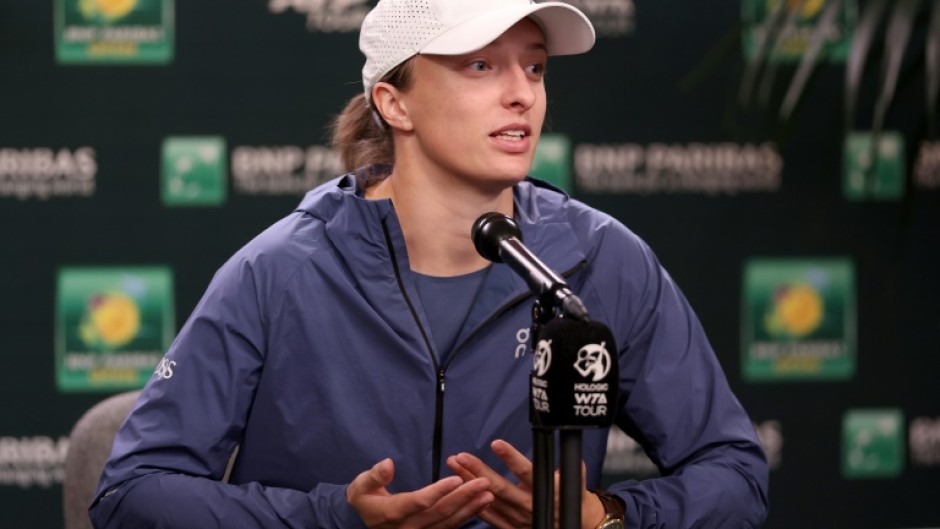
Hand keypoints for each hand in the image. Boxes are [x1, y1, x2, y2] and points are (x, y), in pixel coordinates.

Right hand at [346, 458, 493, 528]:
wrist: (361, 522)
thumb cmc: (364, 499)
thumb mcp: (360, 486)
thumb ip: (374, 476)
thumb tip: (388, 463)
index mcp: (393, 512)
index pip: (420, 502)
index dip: (439, 491)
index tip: (457, 477)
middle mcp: (408, 527)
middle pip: (440, 513)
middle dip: (464, 497)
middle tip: (484, 482)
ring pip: (448, 523)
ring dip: (470, 508)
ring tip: (488, 494)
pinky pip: (449, 528)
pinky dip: (466, 517)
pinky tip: (480, 505)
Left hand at [446, 440, 605, 528]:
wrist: (575, 526)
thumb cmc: (570, 500)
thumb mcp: (574, 482)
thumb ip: (571, 467)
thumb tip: (572, 450)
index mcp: (544, 490)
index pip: (526, 471)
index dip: (511, 457)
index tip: (496, 443)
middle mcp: (528, 505)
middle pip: (499, 487)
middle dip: (478, 470)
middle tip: (462, 456)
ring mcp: (517, 518)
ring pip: (489, 500)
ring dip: (469, 483)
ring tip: (455, 466)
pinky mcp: (511, 528)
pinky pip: (488, 516)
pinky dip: (472, 503)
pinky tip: (459, 490)